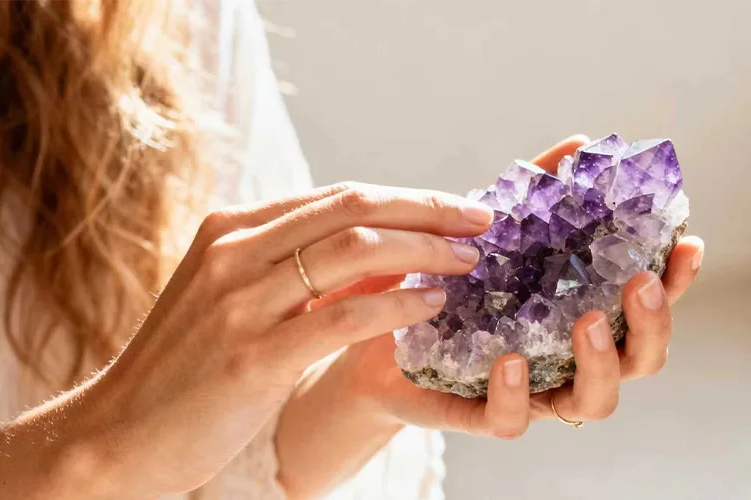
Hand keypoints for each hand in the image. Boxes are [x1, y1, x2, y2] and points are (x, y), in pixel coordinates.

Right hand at [80, 182, 494, 495]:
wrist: (119, 432)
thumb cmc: (184, 367)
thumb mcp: (228, 297)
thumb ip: (285, 269)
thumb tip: (367, 253)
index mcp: (231, 230)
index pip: (336, 196)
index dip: (404, 199)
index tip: (454, 209)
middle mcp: (234, 251)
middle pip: (352, 208)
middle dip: (427, 211)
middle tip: (479, 222)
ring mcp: (240, 301)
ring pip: (354, 251)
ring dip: (424, 252)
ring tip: (468, 263)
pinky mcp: (252, 355)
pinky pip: (344, 315)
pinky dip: (397, 304)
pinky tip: (432, 305)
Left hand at [330, 136, 703, 438]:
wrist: (376, 326)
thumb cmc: (450, 280)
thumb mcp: (493, 234)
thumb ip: (536, 194)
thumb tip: (578, 143)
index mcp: (577, 314)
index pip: (642, 305)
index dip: (674, 281)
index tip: (687, 243)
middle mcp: (565, 358)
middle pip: (638, 359)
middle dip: (652, 324)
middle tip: (640, 282)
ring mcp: (528, 389)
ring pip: (592, 400)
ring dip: (601, 362)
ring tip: (589, 322)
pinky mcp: (477, 411)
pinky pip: (511, 420)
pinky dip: (516, 394)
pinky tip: (511, 359)